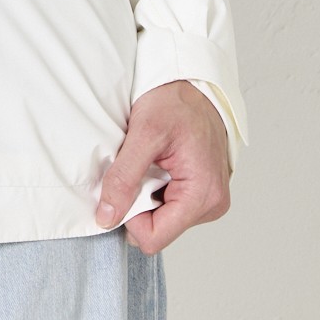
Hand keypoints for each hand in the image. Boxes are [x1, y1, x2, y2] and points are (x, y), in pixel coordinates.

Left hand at [96, 79, 230, 254]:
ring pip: (162, 217)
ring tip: (152, 159)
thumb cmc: (177, 100)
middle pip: (158, 229)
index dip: (129, 216)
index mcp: (203, 195)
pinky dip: (156, 186)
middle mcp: (212, 204)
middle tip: (140, 164)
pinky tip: (159, 162)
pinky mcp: (202, 192)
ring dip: (147, 192)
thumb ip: (125, 177)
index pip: (154, 237)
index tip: (124, 183)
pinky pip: (169, 204)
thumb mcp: (145, 133)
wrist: (195, 81)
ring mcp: (209, 199)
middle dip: (139, 201)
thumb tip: (107, 216)